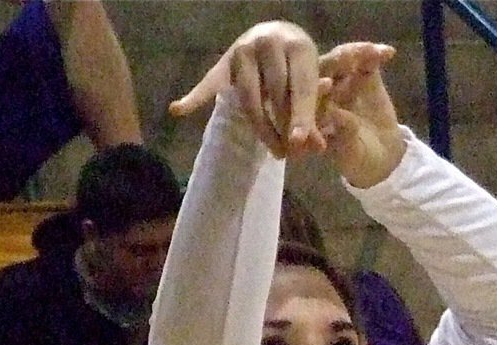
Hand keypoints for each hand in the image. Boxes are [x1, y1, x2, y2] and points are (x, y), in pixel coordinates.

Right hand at [170, 21, 327, 158]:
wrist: (276, 37)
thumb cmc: (297, 67)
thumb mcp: (313, 84)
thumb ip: (315, 114)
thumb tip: (318, 149)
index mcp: (297, 45)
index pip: (300, 85)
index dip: (302, 116)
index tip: (299, 143)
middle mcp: (269, 43)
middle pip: (276, 93)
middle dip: (284, 127)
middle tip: (291, 154)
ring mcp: (243, 52)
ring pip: (251, 98)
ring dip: (263, 128)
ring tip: (277, 151)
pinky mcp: (224, 63)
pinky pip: (209, 84)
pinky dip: (194, 97)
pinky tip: (178, 109)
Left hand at [316, 43, 403, 187]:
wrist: (381, 155)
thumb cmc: (357, 158)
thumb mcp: (350, 151)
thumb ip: (343, 133)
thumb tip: (336, 113)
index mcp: (310, 113)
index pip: (308, 99)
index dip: (317, 91)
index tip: (327, 84)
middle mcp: (321, 92)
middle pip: (323, 71)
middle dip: (335, 63)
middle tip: (348, 56)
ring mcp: (341, 80)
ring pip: (343, 60)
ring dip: (355, 52)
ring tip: (371, 51)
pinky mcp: (362, 73)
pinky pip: (366, 58)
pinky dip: (376, 53)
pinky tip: (389, 53)